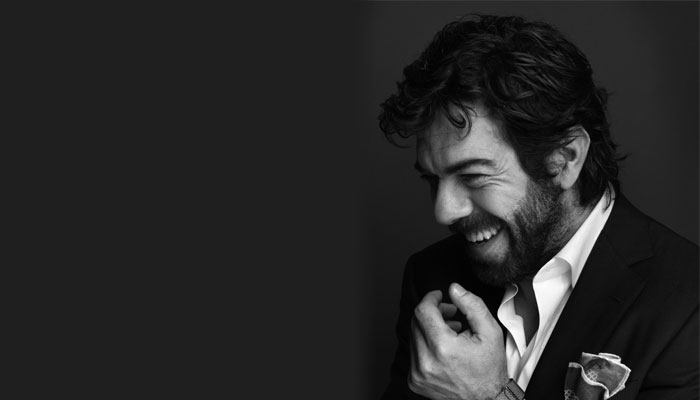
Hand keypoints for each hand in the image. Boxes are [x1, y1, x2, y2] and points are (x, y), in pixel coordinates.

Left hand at [408, 283, 507, 399]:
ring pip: (414, 336)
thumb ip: (472, 305)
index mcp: (443, 347)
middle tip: (450, 315)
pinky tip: (443, 349)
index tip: (439, 297)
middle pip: (416, 321)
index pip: (423, 311)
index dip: (431, 298)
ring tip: (450, 332)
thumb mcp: (490, 331)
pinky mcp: (414, 381)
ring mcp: (417, 373)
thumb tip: (453, 288)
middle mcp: (426, 361)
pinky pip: (414, 353)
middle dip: (432, 312)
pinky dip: (426, 345)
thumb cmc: (490, 368)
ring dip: (429, 329)